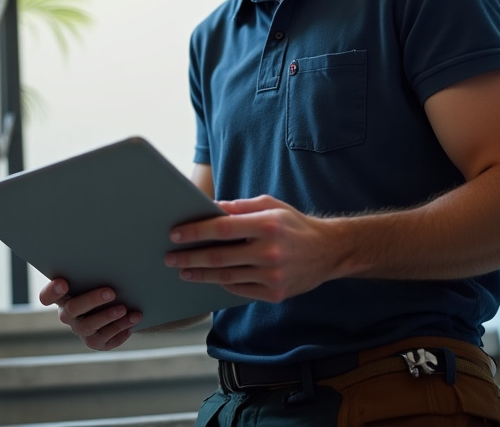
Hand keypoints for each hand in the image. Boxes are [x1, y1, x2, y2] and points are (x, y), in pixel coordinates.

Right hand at [37, 278, 142, 350]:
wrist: (117, 304)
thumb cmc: (102, 283)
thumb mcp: (95, 276)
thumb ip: (95, 268)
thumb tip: (114, 245)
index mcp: (62, 296)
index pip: (47, 296)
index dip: (52, 291)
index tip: (63, 282)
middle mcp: (68, 315)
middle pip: (73, 309)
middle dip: (92, 300)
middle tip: (111, 291)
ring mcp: (81, 330)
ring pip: (89, 325)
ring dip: (108, 316)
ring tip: (125, 309)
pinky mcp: (95, 342)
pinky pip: (106, 338)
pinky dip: (121, 328)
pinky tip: (133, 319)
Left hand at [164, 195, 341, 302]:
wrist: (329, 251)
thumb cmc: (294, 225)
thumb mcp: (271, 206)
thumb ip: (239, 207)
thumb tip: (209, 209)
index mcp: (267, 225)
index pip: (222, 228)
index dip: (196, 232)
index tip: (175, 234)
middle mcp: (270, 252)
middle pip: (219, 257)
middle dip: (190, 257)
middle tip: (170, 258)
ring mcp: (273, 276)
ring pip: (226, 277)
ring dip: (200, 274)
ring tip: (183, 270)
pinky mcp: (276, 294)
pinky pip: (240, 290)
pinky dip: (222, 284)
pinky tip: (209, 278)